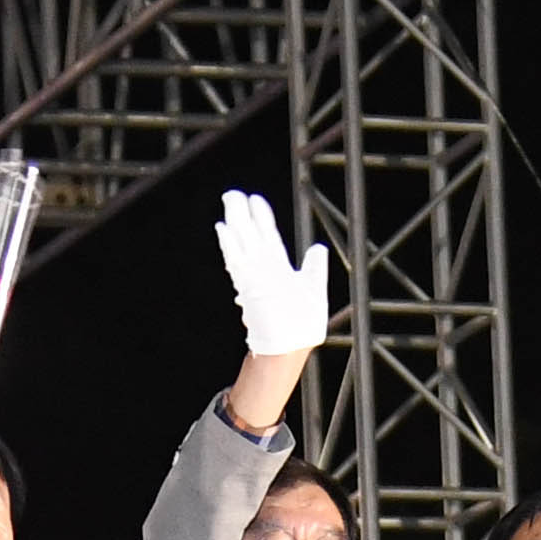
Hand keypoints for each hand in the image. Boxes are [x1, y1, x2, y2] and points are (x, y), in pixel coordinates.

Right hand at [215, 189, 332, 356]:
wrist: (292, 345)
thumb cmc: (301, 325)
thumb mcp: (314, 286)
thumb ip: (314, 266)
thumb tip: (317, 248)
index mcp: (277, 268)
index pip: (268, 236)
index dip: (262, 217)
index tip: (256, 200)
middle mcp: (264, 268)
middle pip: (251, 234)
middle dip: (243, 213)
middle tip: (234, 194)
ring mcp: (255, 275)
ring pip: (242, 242)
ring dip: (235, 221)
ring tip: (229, 201)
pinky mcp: (249, 285)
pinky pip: (236, 260)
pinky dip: (229, 245)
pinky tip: (222, 229)